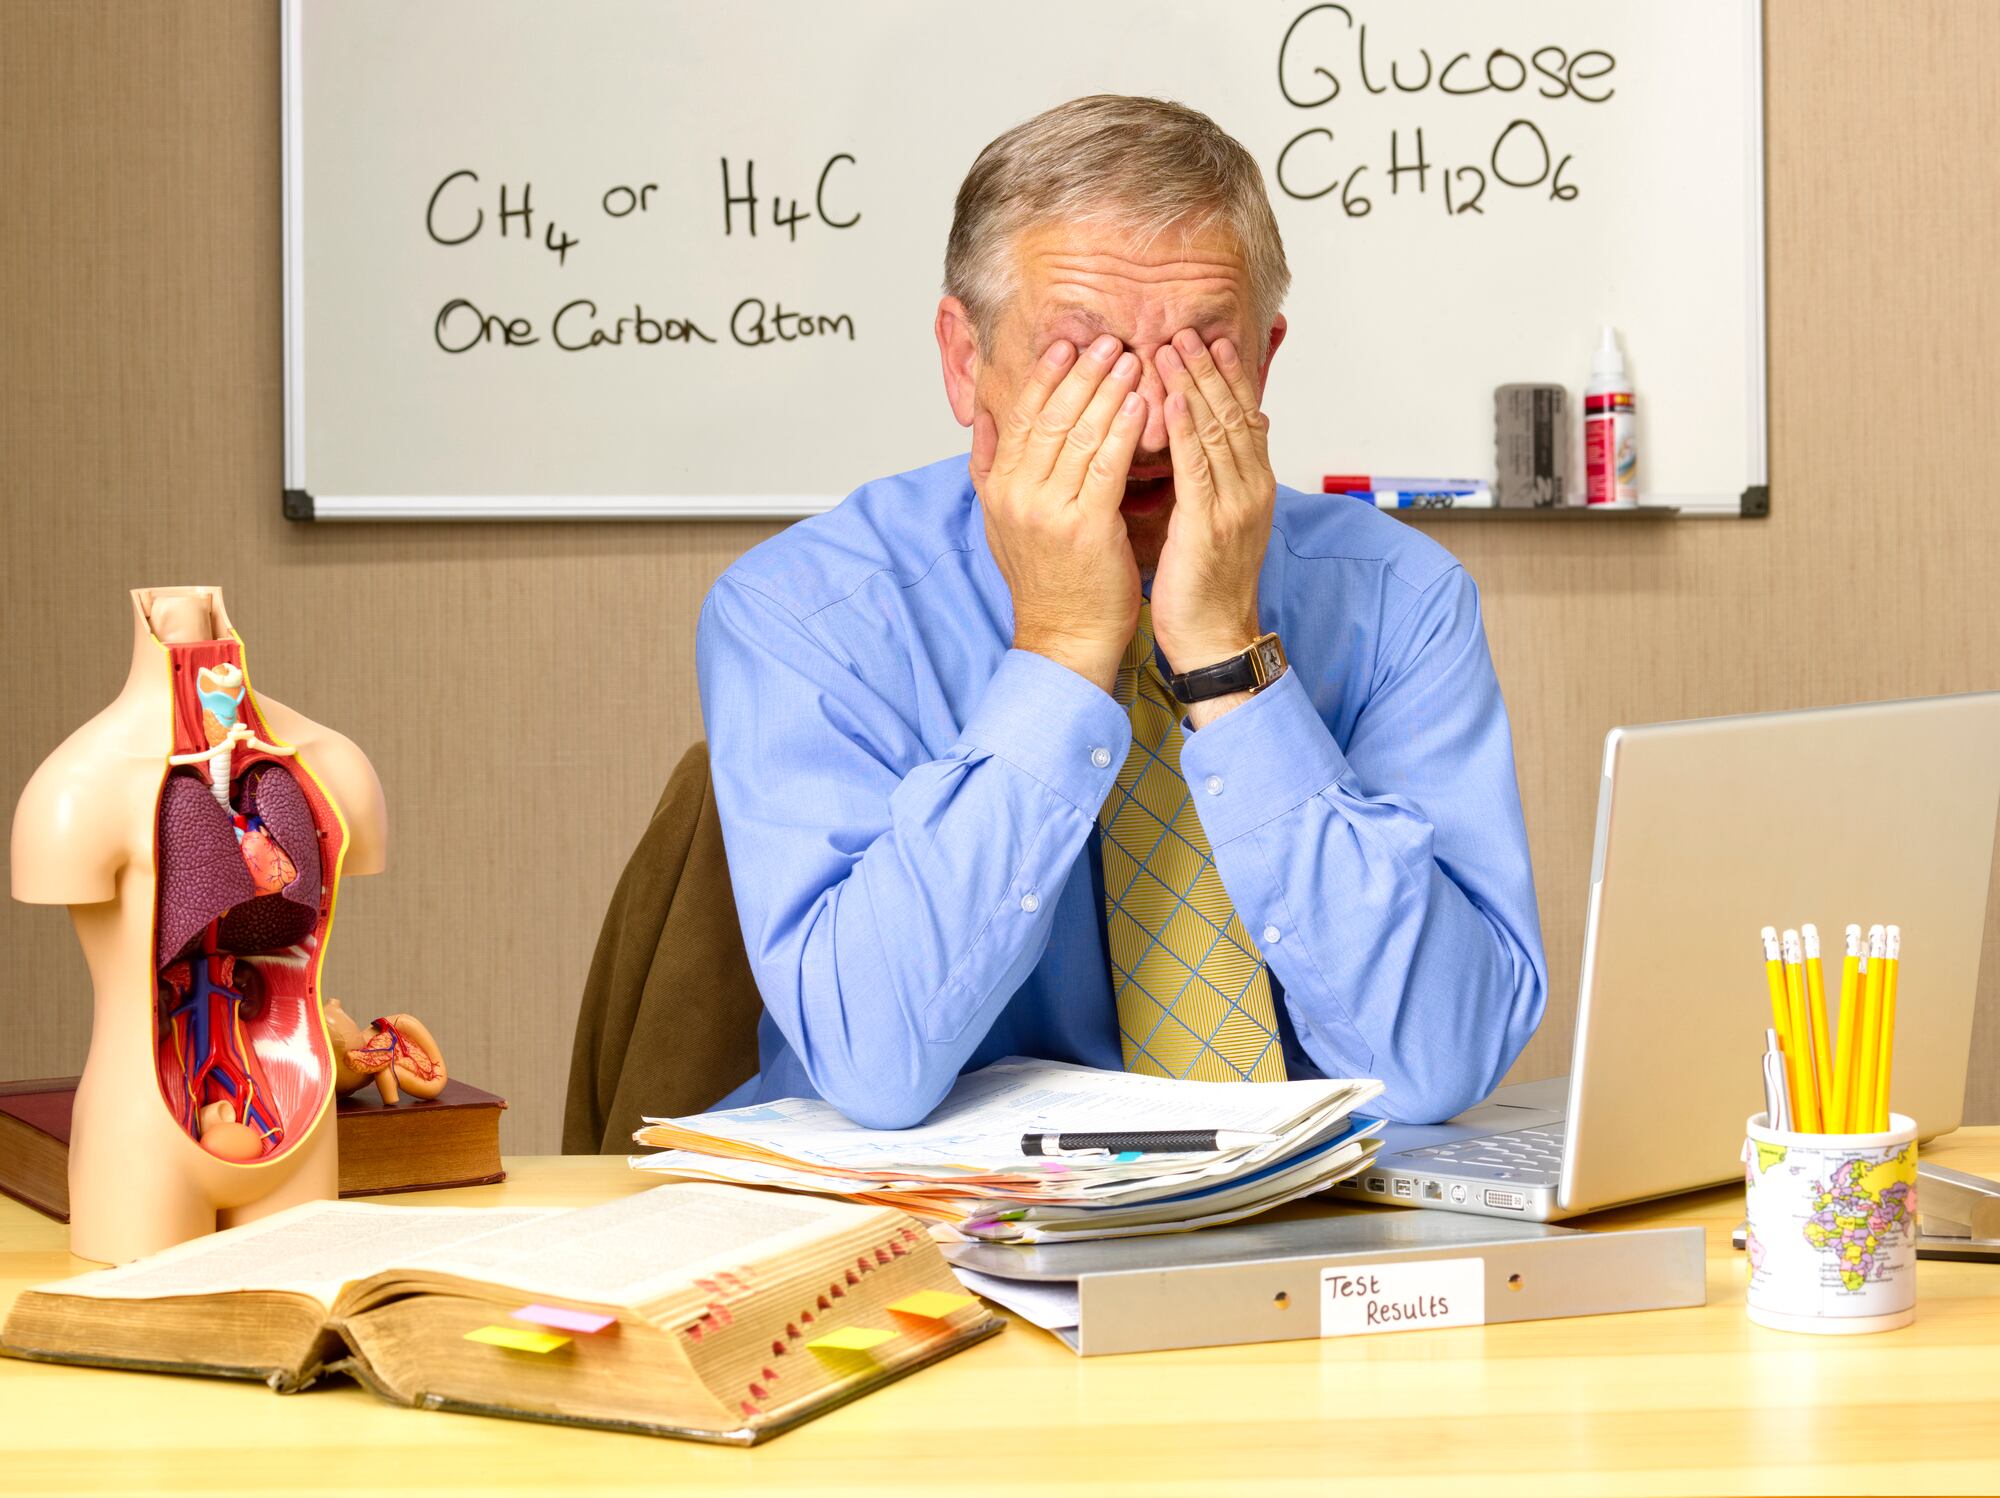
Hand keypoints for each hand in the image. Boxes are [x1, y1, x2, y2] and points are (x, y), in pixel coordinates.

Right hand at [972, 333, 1146, 693]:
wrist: (1063, 637)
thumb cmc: (1047, 581)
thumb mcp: (1001, 522)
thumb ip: (992, 469)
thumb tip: (983, 423)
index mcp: (998, 487)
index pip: (1021, 416)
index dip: (1045, 377)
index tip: (1068, 345)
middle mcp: (1018, 494)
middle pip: (1051, 416)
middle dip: (1082, 374)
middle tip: (1109, 341)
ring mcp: (1049, 510)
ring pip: (1080, 434)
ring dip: (1109, 392)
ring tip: (1133, 361)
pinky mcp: (1086, 527)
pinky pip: (1107, 465)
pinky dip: (1124, 430)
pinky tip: (1143, 405)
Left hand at [1149, 330, 1275, 718]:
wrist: (1216, 639)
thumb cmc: (1206, 589)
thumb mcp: (1215, 524)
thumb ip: (1215, 482)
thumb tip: (1216, 447)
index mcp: (1253, 487)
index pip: (1244, 417)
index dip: (1230, 377)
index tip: (1212, 341)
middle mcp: (1251, 489)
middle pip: (1235, 412)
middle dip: (1211, 368)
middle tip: (1189, 329)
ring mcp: (1235, 505)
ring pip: (1218, 429)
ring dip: (1196, 384)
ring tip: (1175, 347)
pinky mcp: (1210, 523)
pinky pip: (1198, 466)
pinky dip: (1186, 428)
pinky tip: (1172, 399)